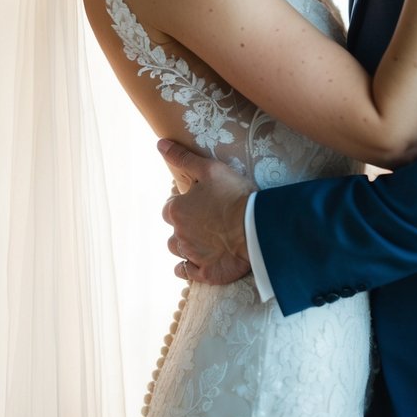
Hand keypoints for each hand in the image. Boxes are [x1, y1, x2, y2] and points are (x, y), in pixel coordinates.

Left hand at [159, 139, 253, 285]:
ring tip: (207, 238)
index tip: (199, 202)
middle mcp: (179, 235)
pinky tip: (201, 260)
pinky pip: (186, 272)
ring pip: (179, 250)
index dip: (183, 204)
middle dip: (186, 225)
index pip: (170, 208)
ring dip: (187, 245)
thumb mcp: (210, 169)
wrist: (256, 226)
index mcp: (177, 211)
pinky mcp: (205, 273)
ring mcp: (191, 256)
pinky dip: (190, 267)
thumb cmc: (234, 195)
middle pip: (174, 230)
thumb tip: (160, 144)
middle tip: (208, 219)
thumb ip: (182, 157)